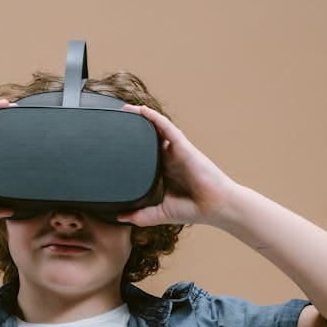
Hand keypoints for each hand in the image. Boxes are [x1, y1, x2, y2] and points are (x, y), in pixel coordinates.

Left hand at [116, 104, 240, 227]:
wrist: (215, 207)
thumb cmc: (193, 208)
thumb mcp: (160, 212)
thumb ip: (141, 215)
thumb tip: (120, 217)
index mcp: (163, 170)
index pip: (143, 153)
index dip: (129, 145)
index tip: (112, 141)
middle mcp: (169, 157)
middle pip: (148, 137)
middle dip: (133, 127)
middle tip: (115, 119)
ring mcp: (176, 151)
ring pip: (157, 128)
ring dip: (142, 117)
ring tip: (125, 109)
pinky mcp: (183, 147)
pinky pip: (167, 128)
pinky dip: (155, 118)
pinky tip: (142, 110)